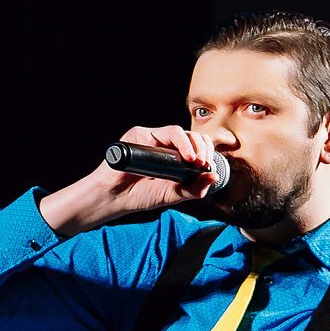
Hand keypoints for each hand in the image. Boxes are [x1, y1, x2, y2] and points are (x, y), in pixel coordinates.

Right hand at [39, 124, 220, 234]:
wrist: (115, 198)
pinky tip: (183, 156)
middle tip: (203, 164)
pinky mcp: (140, 135)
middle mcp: (164, 144)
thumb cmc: (140, 195)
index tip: (208, 168)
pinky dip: (179, 142)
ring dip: (192, 145)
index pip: (196, 146)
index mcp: (174, 156)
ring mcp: (152, 138)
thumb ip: (194, 189)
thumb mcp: (173, 195)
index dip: (206, 153)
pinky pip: (164, 133)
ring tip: (195, 160)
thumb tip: (214, 177)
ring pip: (179, 132)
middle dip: (203, 148)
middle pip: (191, 136)